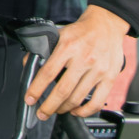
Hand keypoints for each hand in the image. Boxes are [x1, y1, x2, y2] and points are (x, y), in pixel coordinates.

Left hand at [25, 5, 128, 120]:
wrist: (106, 25)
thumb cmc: (81, 31)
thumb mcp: (58, 34)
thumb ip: (43, 50)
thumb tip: (28, 65)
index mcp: (68, 47)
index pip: (47, 72)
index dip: (36, 89)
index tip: (30, 99)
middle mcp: (83, 59)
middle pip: (63, 90)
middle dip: (49, 106)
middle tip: (41, 113)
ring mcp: (98, 70)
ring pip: (77, 98)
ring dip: (64, 109)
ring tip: (56, 110)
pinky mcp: (110, 77)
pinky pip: (97, 101)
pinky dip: (85, 111)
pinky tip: (76, 111)